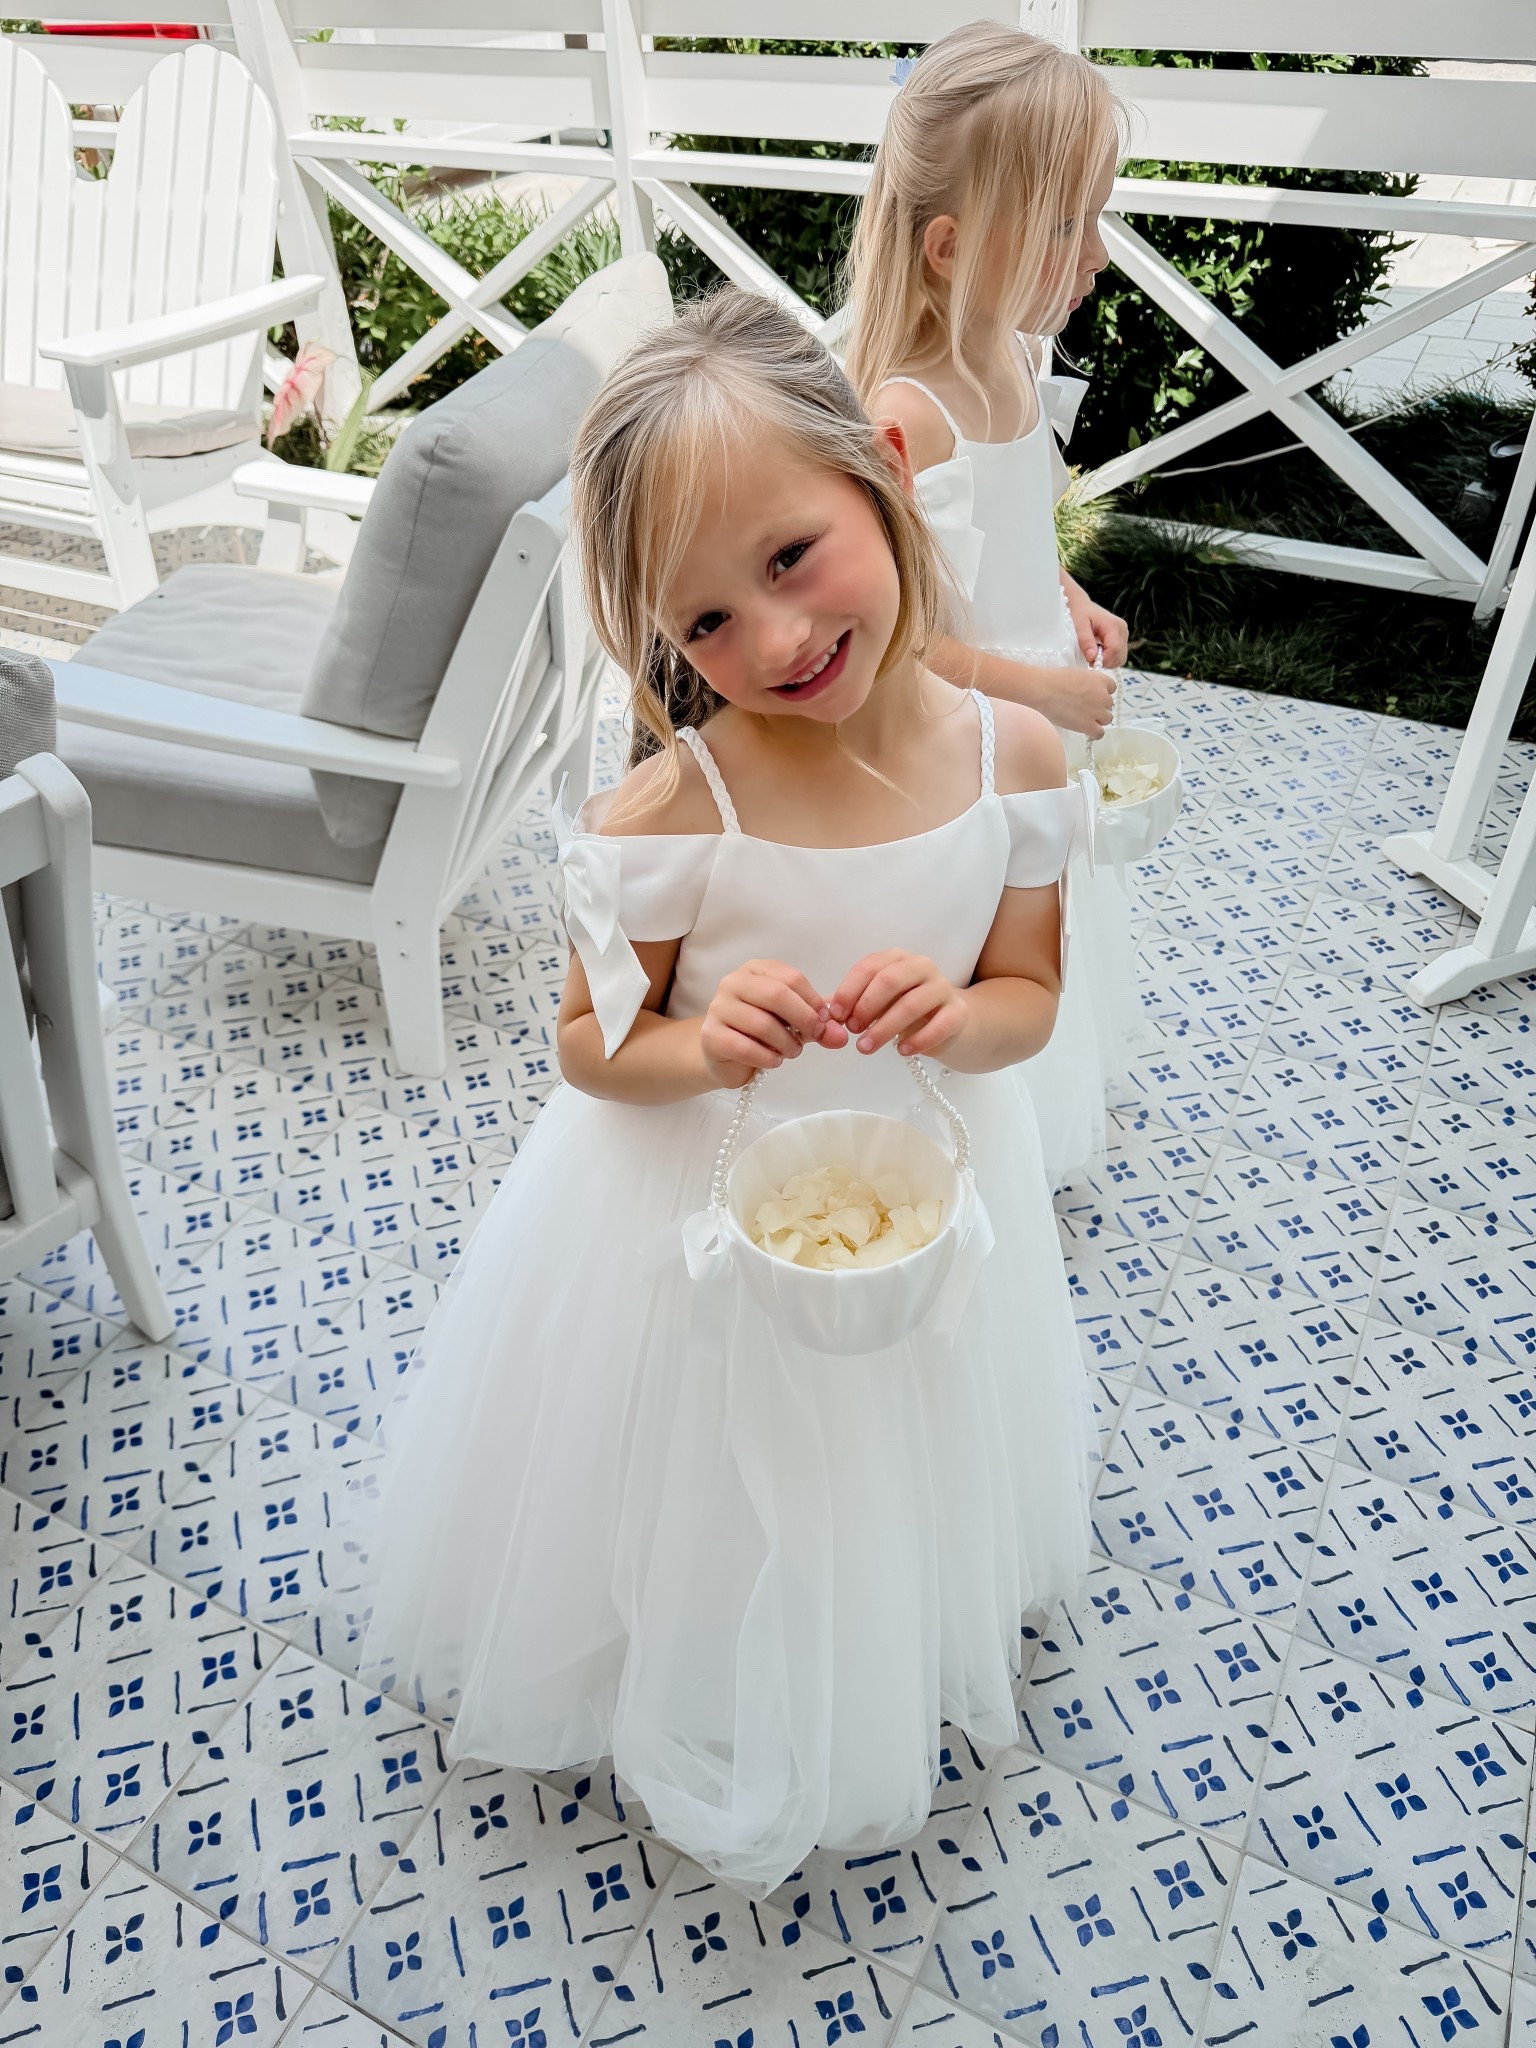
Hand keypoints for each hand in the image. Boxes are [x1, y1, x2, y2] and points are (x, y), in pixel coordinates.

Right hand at [700, 959, 834, 1088]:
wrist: (724, 1053)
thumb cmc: (761, 1031)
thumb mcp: (793, 1022)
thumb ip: (818, 1024)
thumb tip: (841, 1036)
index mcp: (756, 970)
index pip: (791, 978)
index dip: (813, 1001)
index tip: (825, 1021)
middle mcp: (733, 982)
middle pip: (776, 995)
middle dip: (803, 1019)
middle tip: (815, 1036)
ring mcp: (718, 1007)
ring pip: (762, 1023)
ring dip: (786, 1043)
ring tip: (792, 1052)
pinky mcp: (710, 1035)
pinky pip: (744, 1047)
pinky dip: (767, 1057)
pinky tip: (774, 1061)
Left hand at [827, 950, 969, 1059]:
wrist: (953, 1021)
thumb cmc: (907, 1009)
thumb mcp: (879, 1002)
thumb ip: (853, 1004)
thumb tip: (823, 1011)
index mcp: (897, 959)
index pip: (869, 967)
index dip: (849, 991)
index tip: (835, 1015)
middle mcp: (922, 966)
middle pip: (890, 981)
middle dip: (866, 1006)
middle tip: (852, 1031)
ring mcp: (943, 988)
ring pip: (912, 1005)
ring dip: (885, 1028)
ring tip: (866, 1048)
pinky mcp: (958, 1012)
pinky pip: (939, 1025)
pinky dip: (918, 1040)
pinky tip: (902, 1051)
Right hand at [1022, 661, 1116, 738]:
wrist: (1044, 691)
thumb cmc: (1055, 680)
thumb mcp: (1079, 674)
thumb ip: (1089, 682)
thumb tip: (1089, 691)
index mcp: (1101, 679)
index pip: (1112, 688)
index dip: (1102, 692)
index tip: (1093, 696)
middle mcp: (1103, 695)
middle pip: (1109, 705)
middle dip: (1099, 706)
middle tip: (1084, 708)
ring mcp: (1097, 711)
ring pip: (1107, 719)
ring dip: (1098, 719)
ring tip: (1084, 719)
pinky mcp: (1089, 725)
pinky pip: (1099, 733)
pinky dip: (1094, 733)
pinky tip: (1086, 730)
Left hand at [1062, 574, 1128, 668]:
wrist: (1082, 607)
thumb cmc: (1079, 614)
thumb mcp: (1079, 625)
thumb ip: (1085, 640)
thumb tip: (1092, 657)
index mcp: (1114, 625)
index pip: (1115, 650)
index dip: (1102, 660)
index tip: (1089, 660)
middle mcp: (1122, 630)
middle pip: (1120, 656)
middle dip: (1105, 662)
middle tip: (1089, 658)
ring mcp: (1123, 635)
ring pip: (1120, 658)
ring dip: (1106, 661)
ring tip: (1093, 653)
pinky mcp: (1121, 639)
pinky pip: (1118, 656)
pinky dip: (1108, 659)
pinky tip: (1098, 652)